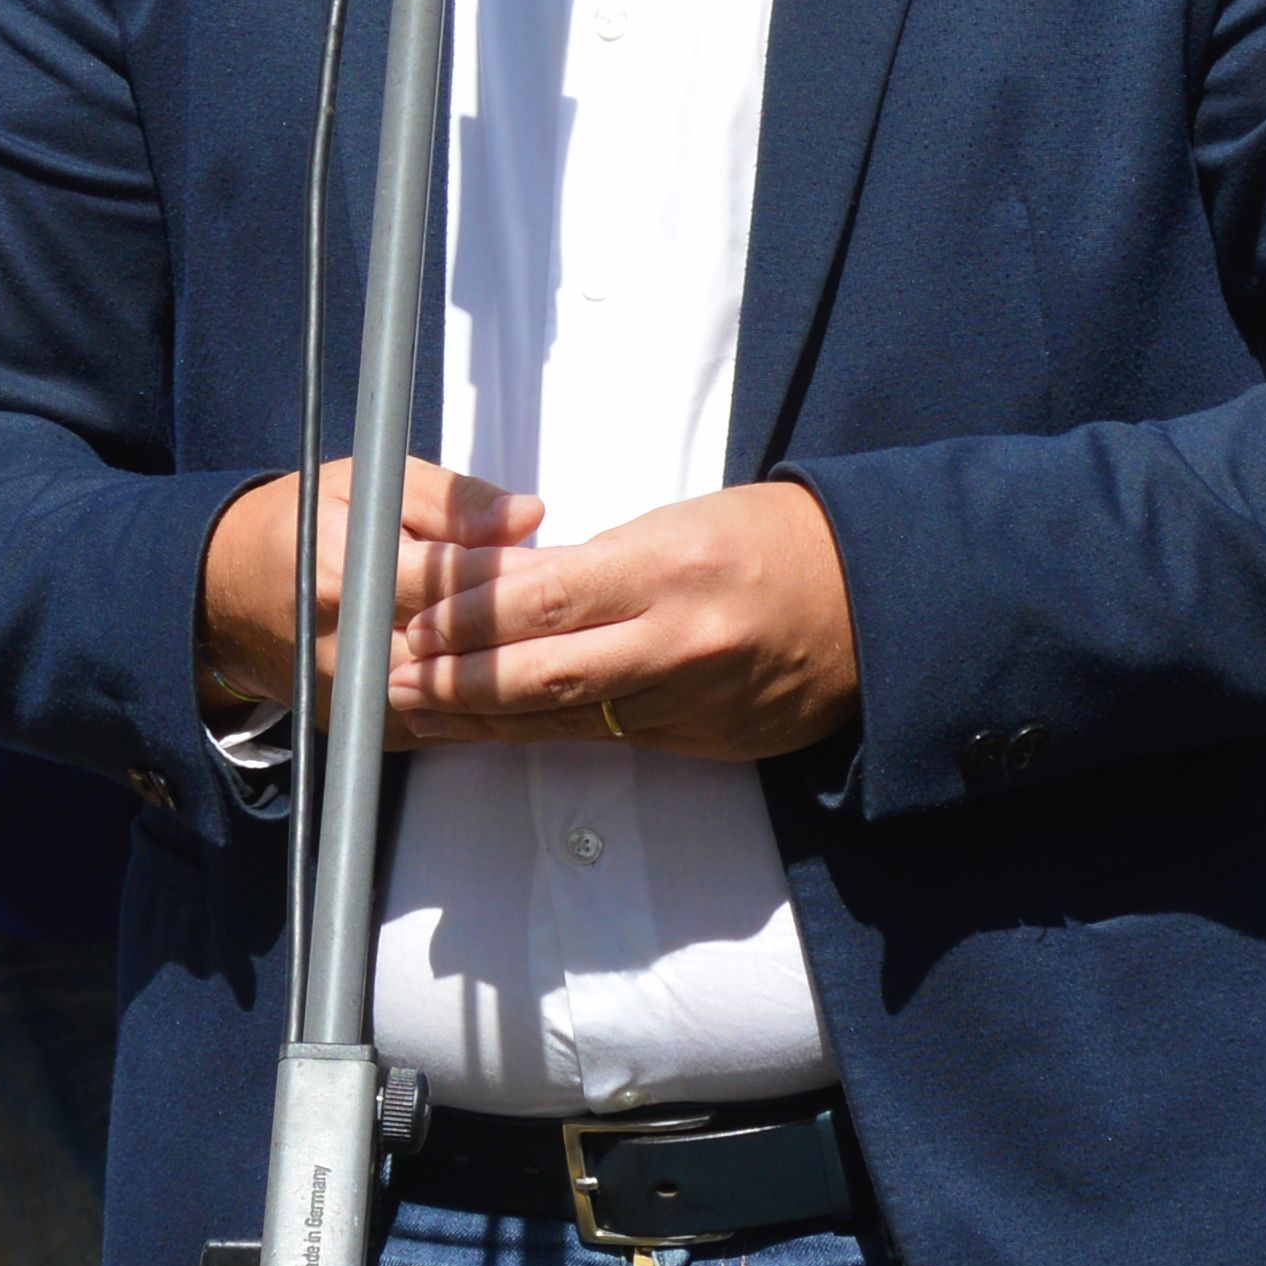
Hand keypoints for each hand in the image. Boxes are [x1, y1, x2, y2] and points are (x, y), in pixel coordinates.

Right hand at [197, 460, 545, 722]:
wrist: (229, 598)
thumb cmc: (299, 528)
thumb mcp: (366, 484)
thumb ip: (450, 500)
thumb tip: (527, 515)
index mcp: (351, 575)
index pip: (459, 583)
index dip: (522, 573)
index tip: (565, 564)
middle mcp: (353, 647)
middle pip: (470, 646)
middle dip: (527, 625)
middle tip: (571, 601)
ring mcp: (360, 698)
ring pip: (466, 693)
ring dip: (510, 664)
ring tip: (543, 631)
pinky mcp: (369, 728)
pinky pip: (447, 721)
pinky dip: (480, 693)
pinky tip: (501, 662)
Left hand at [388, 480, 858, 762]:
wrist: (877, 602)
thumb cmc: (774, 540)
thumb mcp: (683, 522)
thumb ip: (596, 562)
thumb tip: (507, 587)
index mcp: (668, 568)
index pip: (540, 598)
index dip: (464, 612)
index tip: (408, 610)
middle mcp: (676, 643)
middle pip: (540, 674)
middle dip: (454, 679)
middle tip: (387, 675)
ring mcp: (690, 703)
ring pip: (564, 720)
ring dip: (482, 716)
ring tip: (414, 707)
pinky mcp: (702, 743)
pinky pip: (606, 741)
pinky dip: (543, 733)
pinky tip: (493, 729)